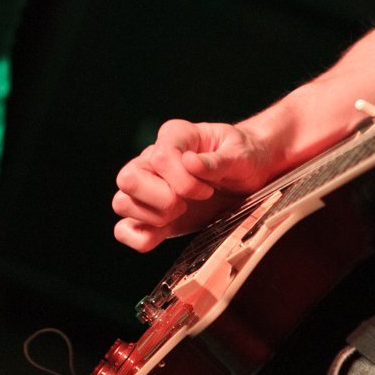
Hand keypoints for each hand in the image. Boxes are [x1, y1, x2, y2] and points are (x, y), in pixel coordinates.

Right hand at [113, 119, 273, 251]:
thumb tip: (190, 163)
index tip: (209, 189)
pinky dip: (138, 237)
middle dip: (162, 199)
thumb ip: (218, 161)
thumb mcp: (241, 154)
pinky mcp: (153, 215)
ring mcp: (149, 188)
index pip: (159, 157)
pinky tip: (163, 234)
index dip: (183, 180)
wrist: (252, 175)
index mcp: (175, 136)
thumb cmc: (246, 157)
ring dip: (153, 217)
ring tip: (182, 213)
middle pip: (128, 179)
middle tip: (188, 204)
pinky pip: (123, 229)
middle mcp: (153, 160)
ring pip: (122, 203)